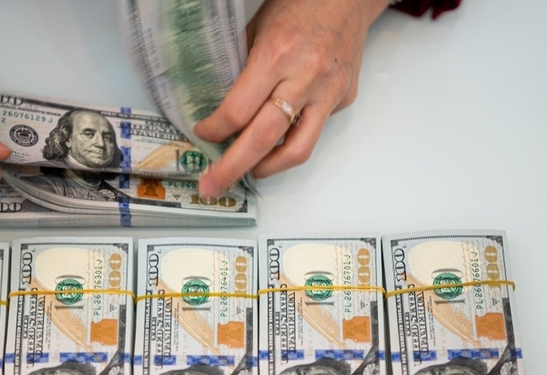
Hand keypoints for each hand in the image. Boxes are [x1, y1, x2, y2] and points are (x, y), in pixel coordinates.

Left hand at [193, 0, 388, 195]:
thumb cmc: (300, 5)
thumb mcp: (258, 29)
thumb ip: (241, 71)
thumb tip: (219, 110)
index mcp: (277, 54)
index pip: (238, 111)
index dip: (215, 130)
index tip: (203, 134)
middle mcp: (306, 77)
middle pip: (263, 139)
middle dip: (232, 167)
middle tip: (212, 185)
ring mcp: (329, 93)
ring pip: (297, 150)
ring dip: (267, 168)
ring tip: (247, 172)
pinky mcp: (343, 101)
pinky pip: (312, 133)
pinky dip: (289, 144)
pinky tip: (274, 143)